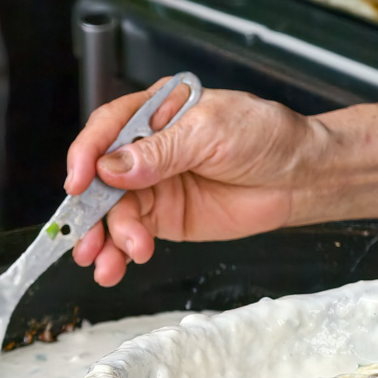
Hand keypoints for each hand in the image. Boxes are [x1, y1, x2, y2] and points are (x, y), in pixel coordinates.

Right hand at [65, 79, 330, 285]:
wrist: (299, 178)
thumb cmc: (265, 138)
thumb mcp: (211, 133)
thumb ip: (161, 153)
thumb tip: (113, 168)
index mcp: (155, 113)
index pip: (107, 129)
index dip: (87, 155)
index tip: (78, 182)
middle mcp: (147, 150)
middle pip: (101, 179)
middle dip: (90, 211)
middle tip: (87, 239)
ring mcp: (154, 186)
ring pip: (114, 212)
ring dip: (106, 239)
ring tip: (108, 263)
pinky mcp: (165, 218)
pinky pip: (132, 234)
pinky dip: (121, 251)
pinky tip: (117, 265)